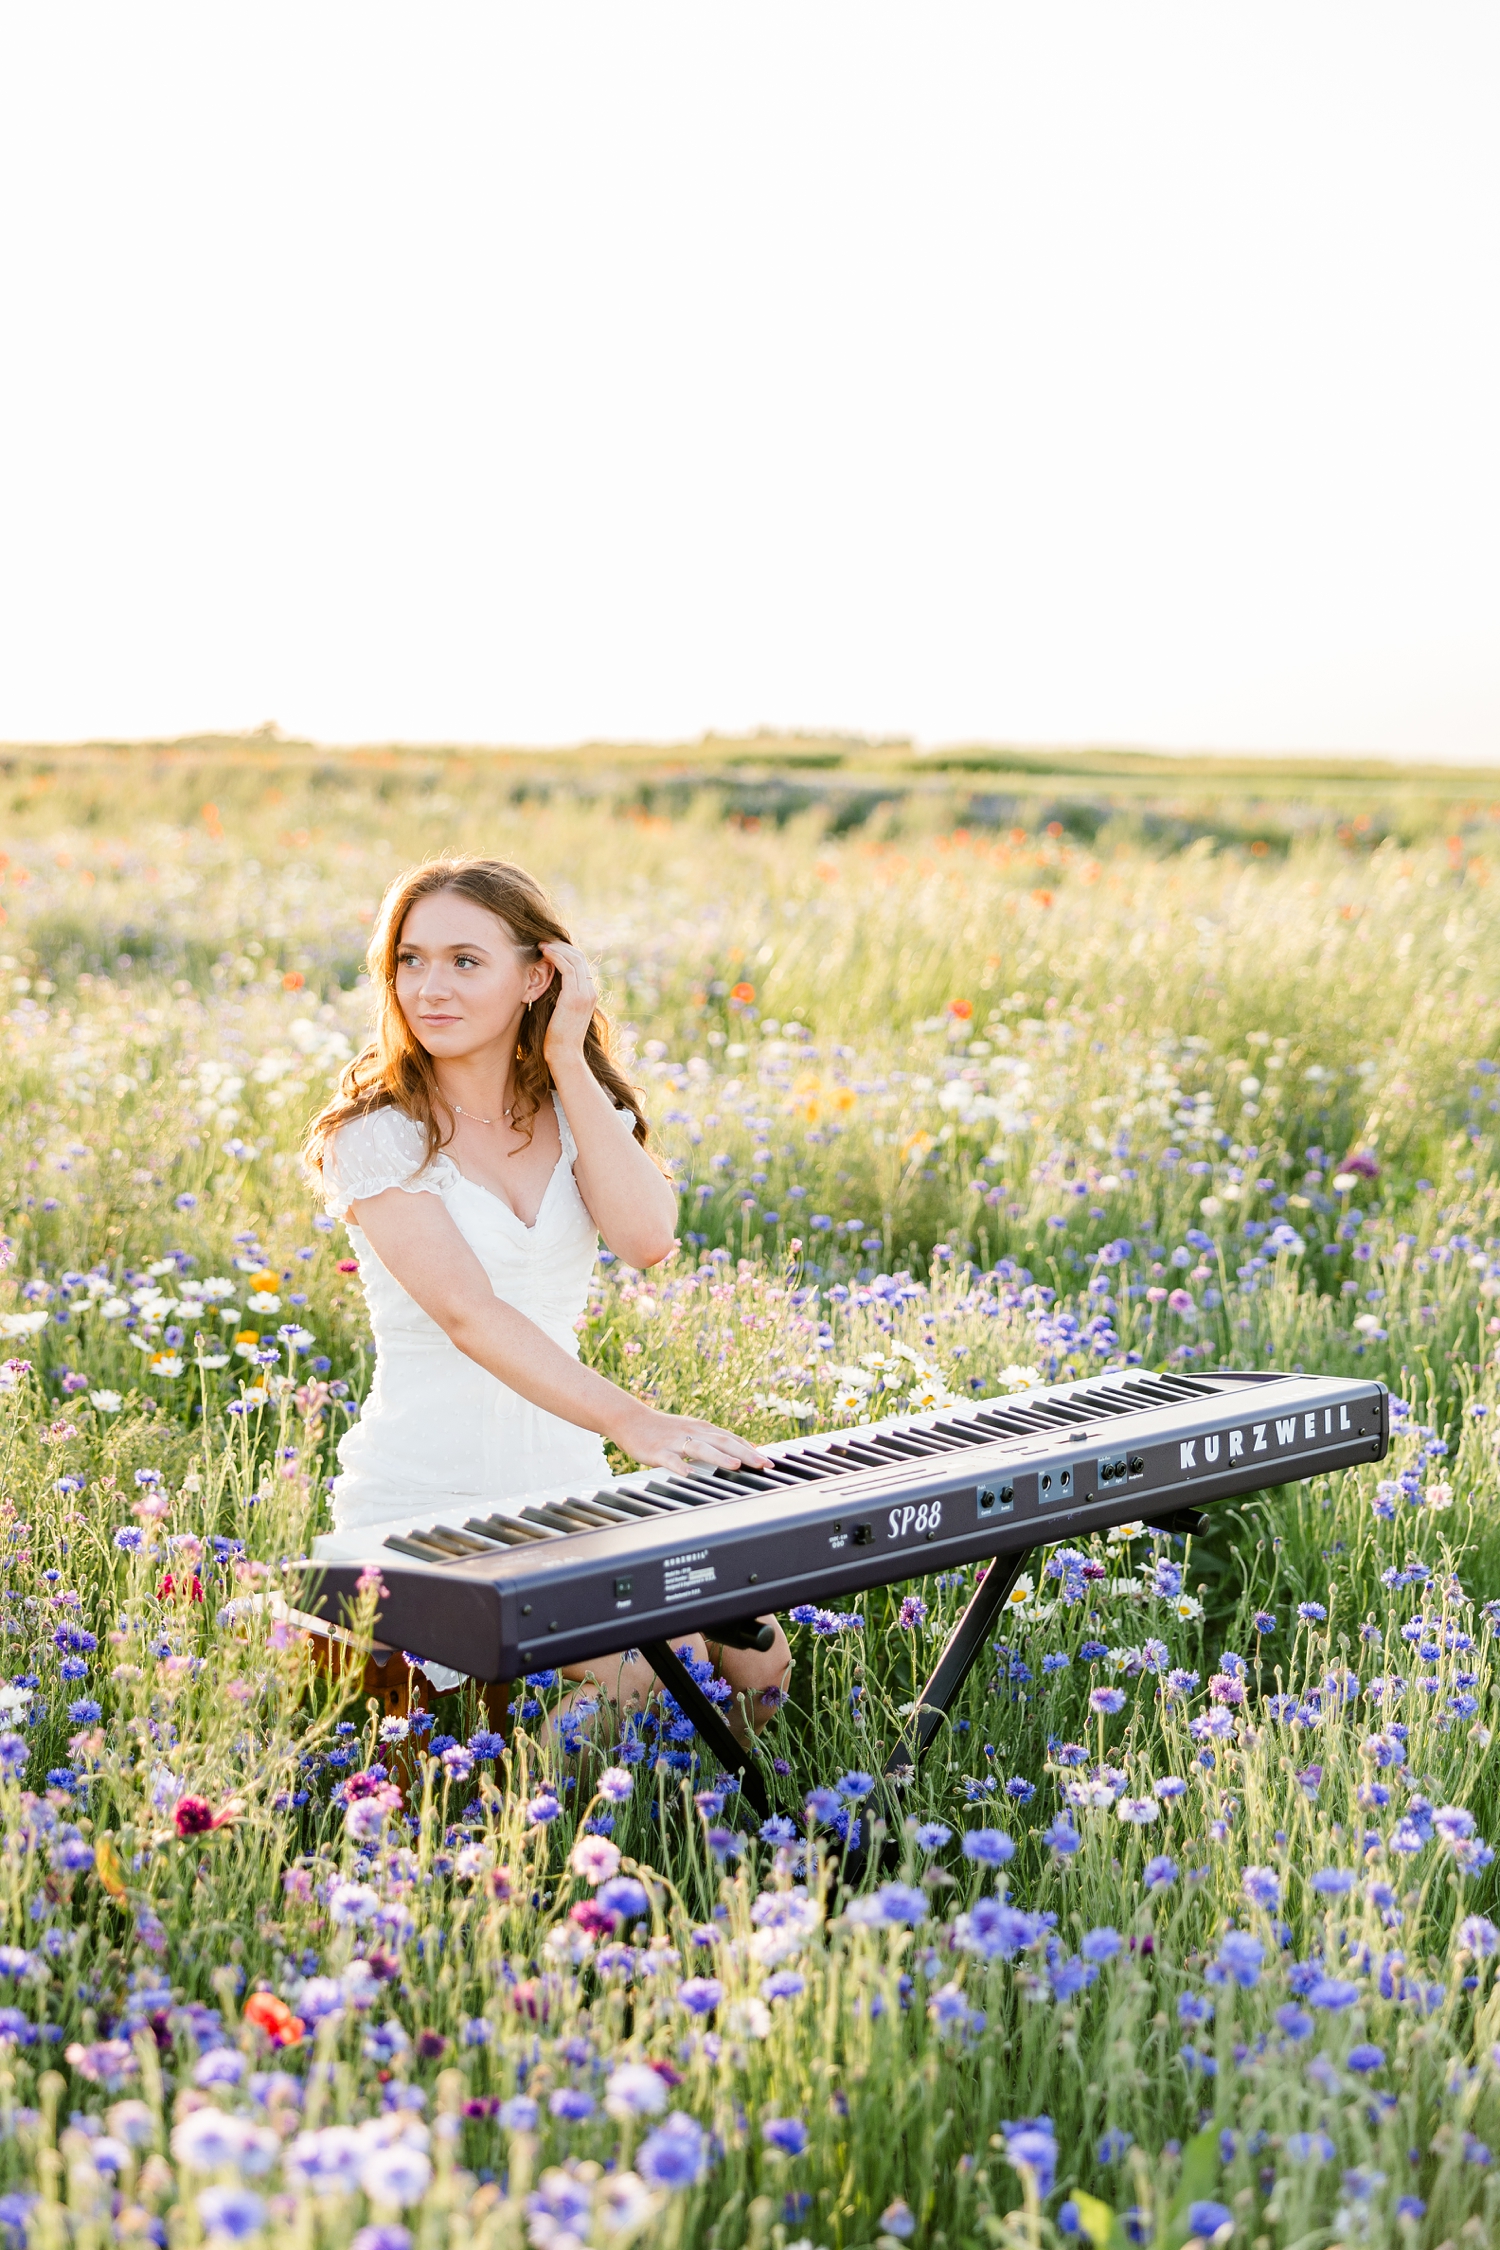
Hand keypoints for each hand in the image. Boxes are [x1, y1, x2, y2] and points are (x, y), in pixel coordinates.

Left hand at [539, 941, 600, 1070]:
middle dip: (560, 945)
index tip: (547, 946)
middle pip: (579, 957)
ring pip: (574, 959)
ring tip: (540, 943)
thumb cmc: (556, 1038)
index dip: (565, 951)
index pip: (580, 963)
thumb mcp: (559, 1011)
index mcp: (589, 994)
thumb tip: (543, 983)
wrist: (564, 1055)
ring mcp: (585, 994)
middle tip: (542, 940)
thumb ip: (558, 996)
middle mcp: (591, 991)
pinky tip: (543, 952)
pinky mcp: (575, 997)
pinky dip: (556, 956)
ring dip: (557, 948)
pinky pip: (568, 968)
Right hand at [616, 1407, 768, 1476]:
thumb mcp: (692, 1431)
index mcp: (702, 1429)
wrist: (631, 1420)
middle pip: (723, 1441)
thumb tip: (740, 1451)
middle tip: (764, 1464)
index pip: (732, 1438)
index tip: (769, 1461)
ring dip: (719, 1457)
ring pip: (701, 1448)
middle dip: (745, 1453)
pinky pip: (670, 1460)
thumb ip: (714, 1441)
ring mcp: (675, 1441)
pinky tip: (689, 1474)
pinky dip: (680, 1466)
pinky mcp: (658, 1451)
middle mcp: (693, 1432)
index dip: (751, 1449)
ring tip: (735, 1465)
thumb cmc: (664, 1429)